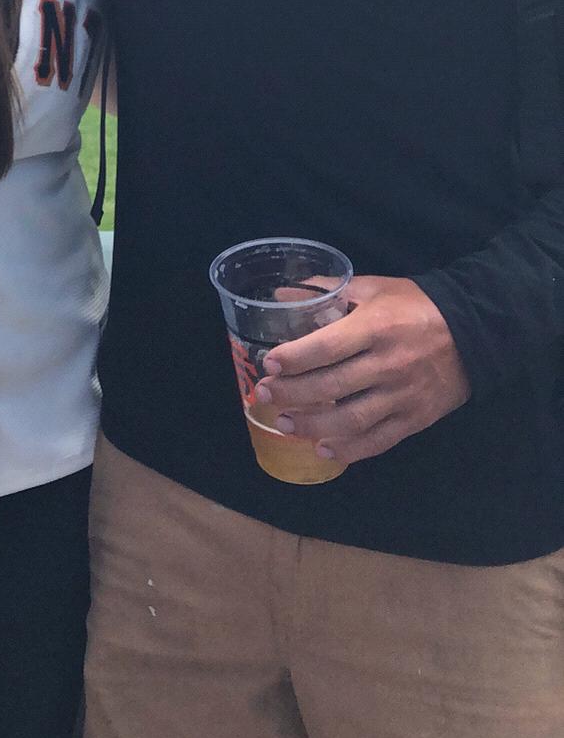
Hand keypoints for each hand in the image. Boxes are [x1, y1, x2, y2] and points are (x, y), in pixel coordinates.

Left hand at [254, 276, 470, 464]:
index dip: (296, 358)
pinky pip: (379, 440)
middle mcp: (388, 364)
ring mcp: (403, 396)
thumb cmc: (415, 305)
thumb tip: (282, 292)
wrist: (474, 333)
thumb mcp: (373, 287)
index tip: (270, 365)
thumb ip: (330, 290)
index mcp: (376, 327)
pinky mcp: (416, 419)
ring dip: (313, 425)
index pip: (328, 346)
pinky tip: (324, 449)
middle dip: (293, 393)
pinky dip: (350, 450)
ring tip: (284, 423)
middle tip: (264, 395)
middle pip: (333, 386)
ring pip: (352, 419)